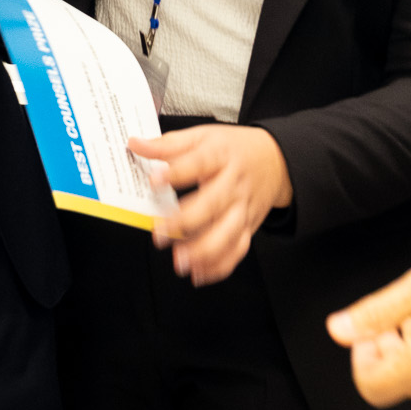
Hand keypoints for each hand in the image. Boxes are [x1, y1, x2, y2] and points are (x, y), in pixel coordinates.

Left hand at [133, 125, 291, 285]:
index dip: (176, 172)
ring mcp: (242, 208)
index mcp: (220, 157)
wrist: (274, 160)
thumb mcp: (203, 136)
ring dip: (203, 251)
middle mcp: (233, 185)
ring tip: (179, 259)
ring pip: (227, 234)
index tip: (154, 179)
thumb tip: (136, 144)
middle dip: (185, 222)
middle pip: (213, 204)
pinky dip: (219, 266)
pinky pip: (237, 251)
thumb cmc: (233, 150)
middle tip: (160, 232)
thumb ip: (169, 144)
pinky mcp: (248, 227)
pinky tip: (198, 273)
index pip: (199, 162)